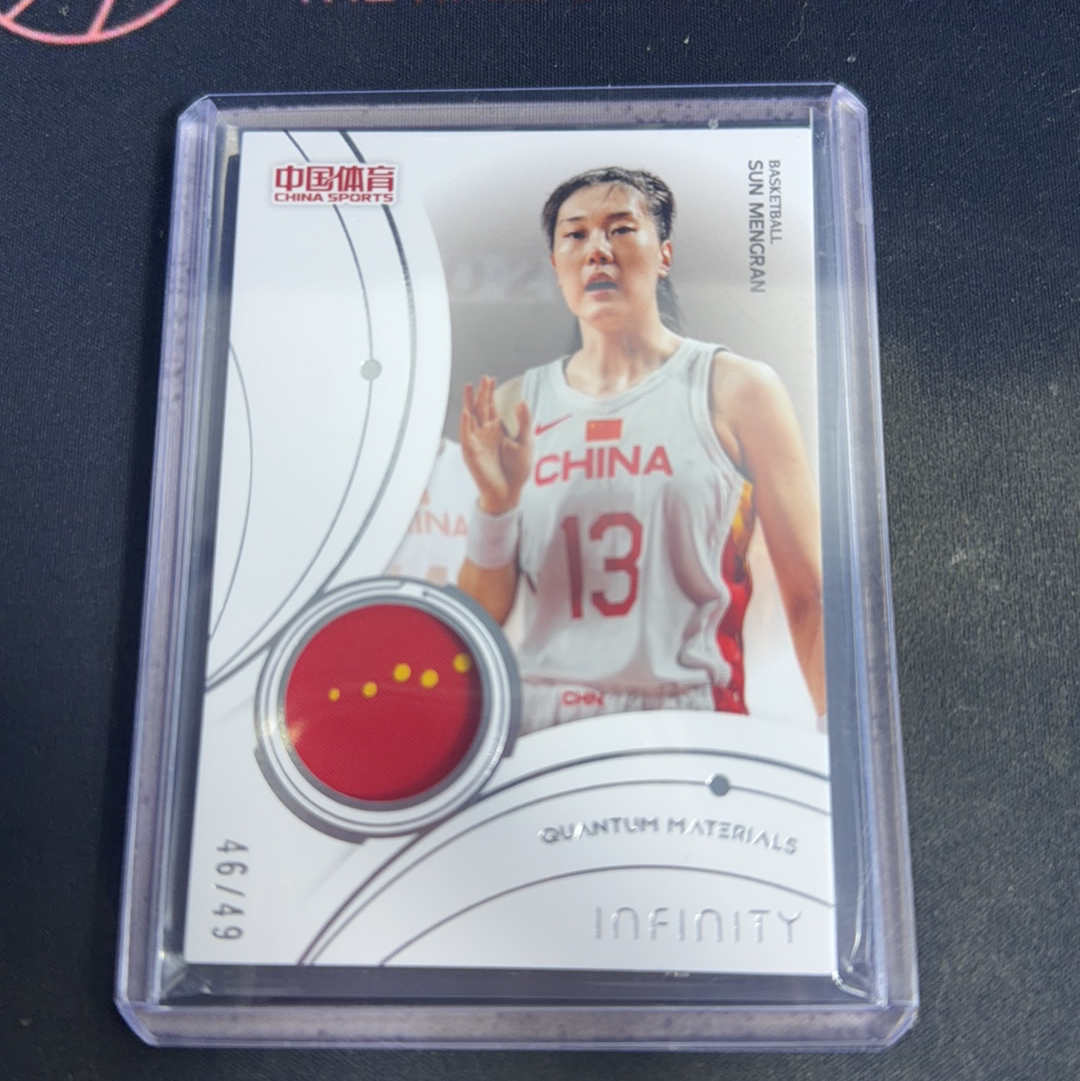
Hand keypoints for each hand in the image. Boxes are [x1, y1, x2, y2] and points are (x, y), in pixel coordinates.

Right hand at [459, 377, 532, 514]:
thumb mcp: (525, 442)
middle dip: (481, 393)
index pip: (491, 406)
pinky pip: (467, 435)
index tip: (490, 379)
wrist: (508, 491)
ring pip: (471, 417)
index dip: (490, 392)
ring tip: (469, 388)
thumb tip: (521, 401)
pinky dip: (466, 423)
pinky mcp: (472, 452)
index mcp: (496, 430)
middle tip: (483, 378)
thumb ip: (524, 421)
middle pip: (480, 408)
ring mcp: (477, 441)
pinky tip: (467, 412)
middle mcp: (485, 433)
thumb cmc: (517, 470)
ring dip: (469, 403)